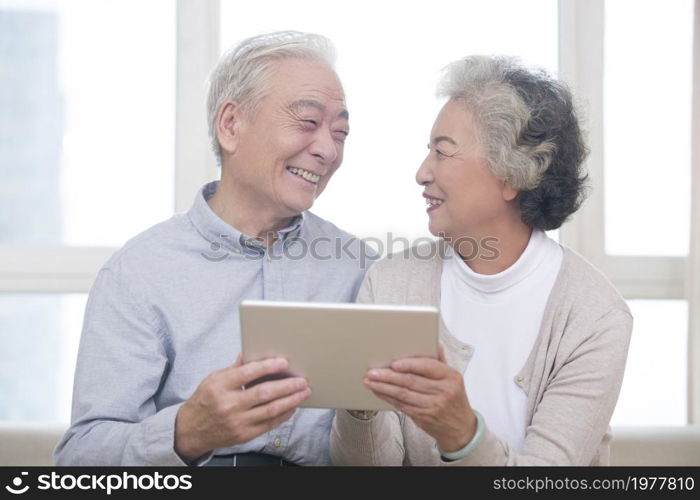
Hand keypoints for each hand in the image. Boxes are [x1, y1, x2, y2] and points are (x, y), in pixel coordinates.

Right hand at [174, 356, 310, 461]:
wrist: (191, 430)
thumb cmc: (204, 401)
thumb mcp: (213, 379)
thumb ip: (233, 368)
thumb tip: (249, 353)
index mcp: (220, 387)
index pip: (247, 374)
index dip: (267, 367)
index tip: (283, 362)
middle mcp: (229, 405)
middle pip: (263, 393)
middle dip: (287, 386)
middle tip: (302, 380)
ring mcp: (237, 422)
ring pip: (270, 410)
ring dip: (291, 400)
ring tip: (304, 392)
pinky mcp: (244, 435)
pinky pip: (269, 424)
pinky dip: (284, 415)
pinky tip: (293, 407)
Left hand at [364, 345, 476, 452]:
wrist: (460, 427)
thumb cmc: (454, 398)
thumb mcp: (453, 378)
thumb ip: (440, 361)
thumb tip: (435, 344)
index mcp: (450, 377)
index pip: (428, 367)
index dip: (410, 364)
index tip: (394, 363)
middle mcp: (443, 392)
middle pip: (411, 381)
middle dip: (388, 376)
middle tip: (373, 372)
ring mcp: (432, 406)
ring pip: (403, 394)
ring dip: (383, 387)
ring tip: (370, 381)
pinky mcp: (423, 417)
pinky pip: (401, 405)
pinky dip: (388, 397)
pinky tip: (379, 391)